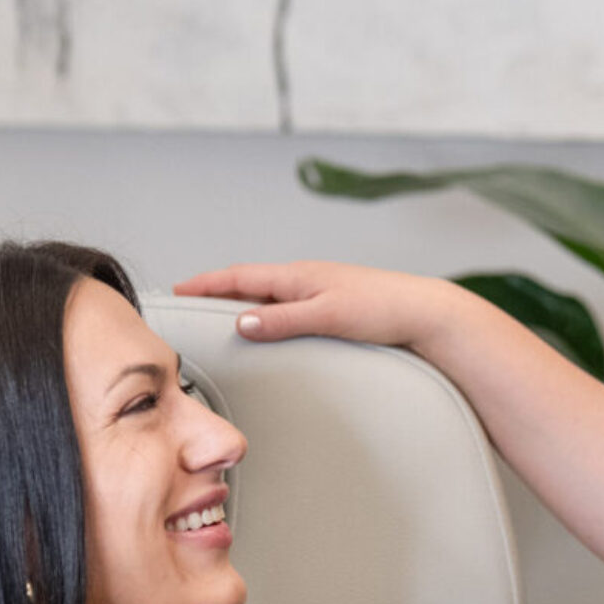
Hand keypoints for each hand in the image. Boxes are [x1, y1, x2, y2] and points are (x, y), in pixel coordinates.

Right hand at [172, 262, 467, 350]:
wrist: (425, 312)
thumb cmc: (383, 308)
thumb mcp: (327, 315)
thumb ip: (283, 319)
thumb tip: (241, 322)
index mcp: (298, 276)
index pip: (240, 276)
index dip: (207, 284)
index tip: (178, 289)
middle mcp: (306, 280)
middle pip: (250, 284)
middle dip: (218, 292)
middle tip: (190, 304)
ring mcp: (320, 292)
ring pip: (270, 296)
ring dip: (243, 303)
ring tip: (220, 317)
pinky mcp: (334, 306)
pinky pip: (288, 307)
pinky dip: (268, 314)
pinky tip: (271, 327)